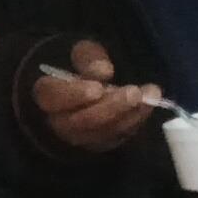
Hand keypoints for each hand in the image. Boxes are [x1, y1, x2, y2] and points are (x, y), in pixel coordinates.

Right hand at [29, 38, 169, 154]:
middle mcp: (59, 121)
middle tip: (134, 92)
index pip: (54, 97)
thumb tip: (104, 72)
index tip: (97, 88)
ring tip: (150, 94)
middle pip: (81, 121)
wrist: (83, 91)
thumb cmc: (80, 69)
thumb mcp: (82, 54)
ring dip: (128, 115)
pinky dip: (135, 121)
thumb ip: (89, 59)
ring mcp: (80, 137)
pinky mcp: (100, 143)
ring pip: (102, 132)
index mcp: (47, 94)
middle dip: (110, 107)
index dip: (74, 94)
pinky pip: (117, 137)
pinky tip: (149, 104)